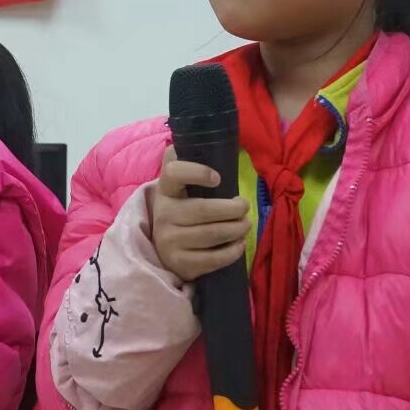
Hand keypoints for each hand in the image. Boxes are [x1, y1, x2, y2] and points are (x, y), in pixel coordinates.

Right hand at [149, 148, 251, 284]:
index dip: (197, 172)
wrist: (164, 250)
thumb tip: (218, 146)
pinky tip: (239, 244)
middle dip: (233, 208)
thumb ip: (190, 167)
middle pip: (203, 209)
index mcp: (165, 191)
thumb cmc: (181, 211)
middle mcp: (163, 215)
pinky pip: (214, 258)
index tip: (217, 178)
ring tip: (245, 224)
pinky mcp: (181, 263)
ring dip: (237, 228)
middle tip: (244, 207)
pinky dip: (233, 250)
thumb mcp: (179, 189)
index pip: (174, 173)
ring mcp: (170, 241)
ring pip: (213, 234)